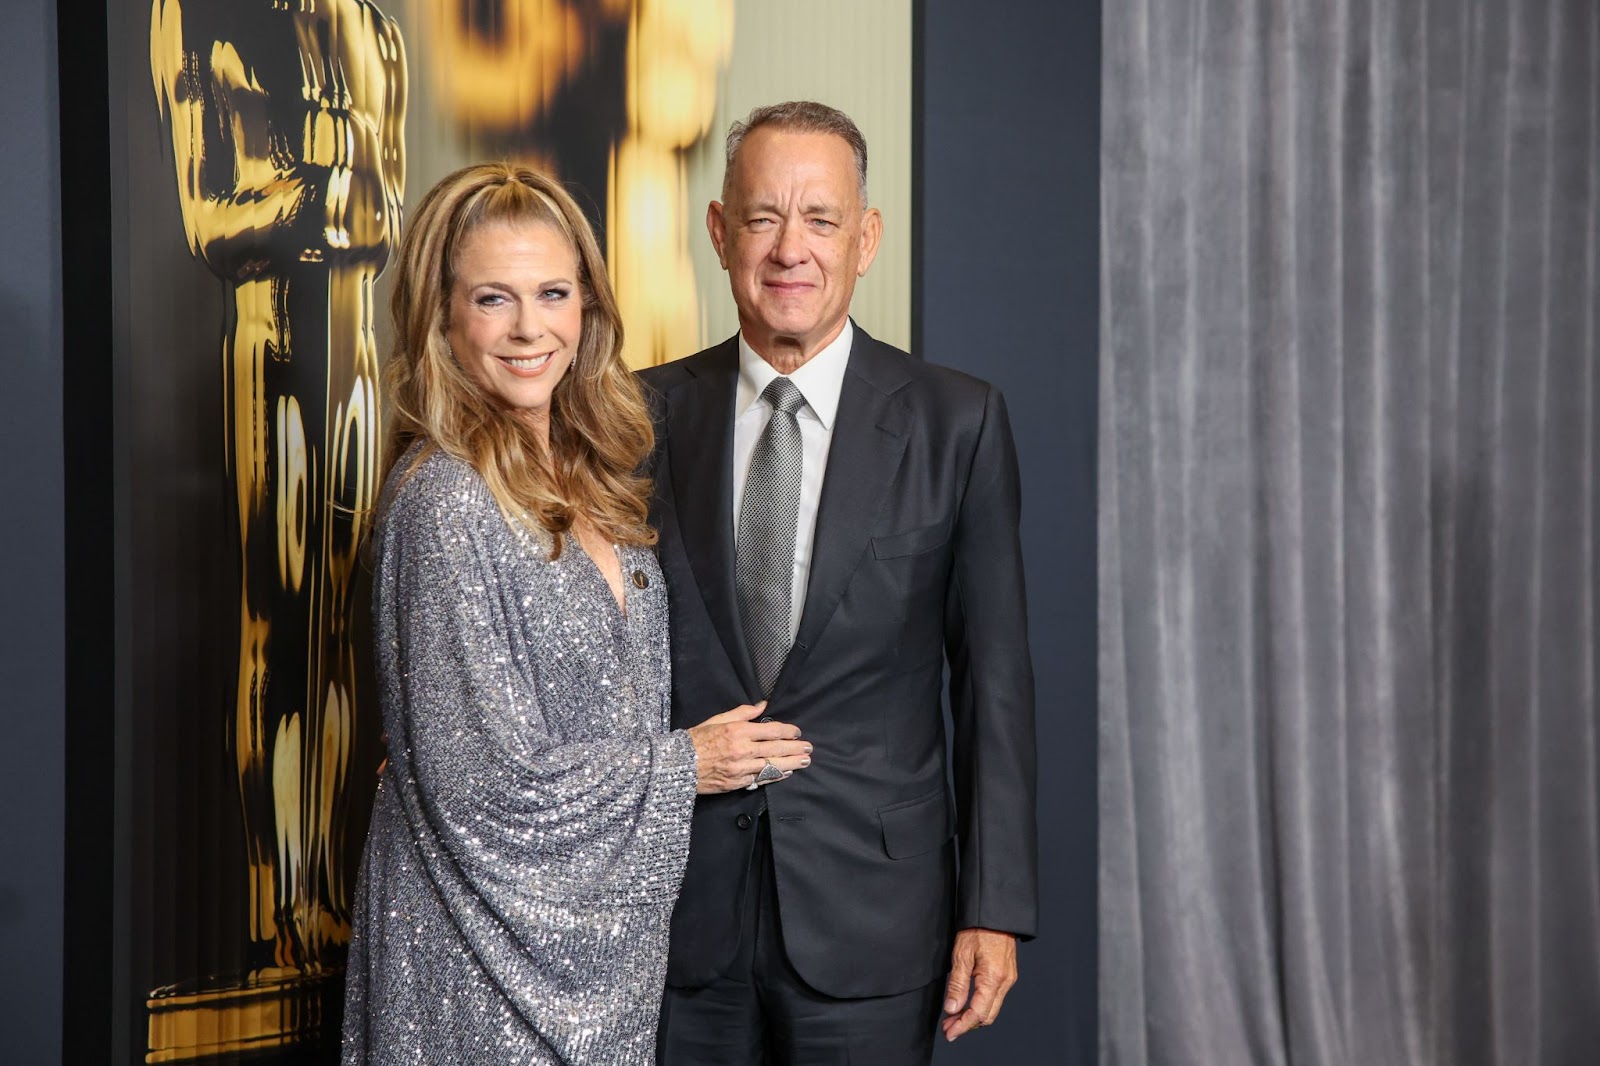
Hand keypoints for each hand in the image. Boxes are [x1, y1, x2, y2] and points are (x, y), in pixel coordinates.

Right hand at [687, 701, 811, 793]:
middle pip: (776, 748)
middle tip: (809, 747)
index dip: (787, 731)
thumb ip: (742, 713)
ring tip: (805, 760)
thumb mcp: (717, 719)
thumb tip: (763, 705)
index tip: (797, 731)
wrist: (677, 765)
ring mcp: (741, 768)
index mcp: (737, 731)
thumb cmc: (696, 739)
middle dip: (795, 747)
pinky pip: (761, 779)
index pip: (771, 730)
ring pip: (772, 766)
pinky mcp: (737, 783)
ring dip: (791, 763)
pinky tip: (786, 773)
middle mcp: (742, 750)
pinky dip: (776, 776)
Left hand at [941, 928, 1017, 1041]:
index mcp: (994, 978)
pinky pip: (995, 998)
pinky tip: (967, 1004)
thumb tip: (952, 1008)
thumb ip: (957, 984)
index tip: (949, 1033)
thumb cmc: (978, 929)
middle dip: (967, 1025)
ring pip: (992, 1009)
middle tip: (948, 1027)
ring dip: (973, 1017)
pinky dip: (980, 1006)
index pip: (978, 1013)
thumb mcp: (961, 955)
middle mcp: (1005, 982)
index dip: (963, 1026)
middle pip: (987, 1016)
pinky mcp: (1007, 975)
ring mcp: (1008, 979)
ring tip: (954, 1018)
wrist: (996, 914)